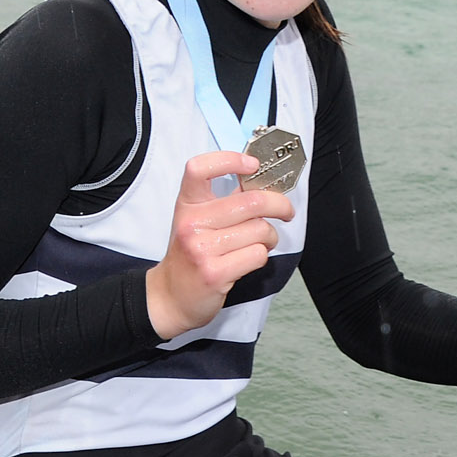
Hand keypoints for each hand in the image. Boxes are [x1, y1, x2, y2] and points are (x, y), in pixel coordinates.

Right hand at [144, 151, 294, 340]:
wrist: (170, 296)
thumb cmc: (189, 256)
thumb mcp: (194, 221)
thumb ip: (220, 202)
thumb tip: (260, 184)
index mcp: (187, 205)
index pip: (200, 168)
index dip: (230, 159)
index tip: (252, 164)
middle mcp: (192, 223)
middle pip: (251, 201)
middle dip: (279, 206)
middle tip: (285, 211)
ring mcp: (202, 249)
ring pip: (260, 230)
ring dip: (270, 237)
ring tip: (260, 242)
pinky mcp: (215, 272)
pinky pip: (258, 254)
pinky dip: (261, 256)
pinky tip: (248, 259)